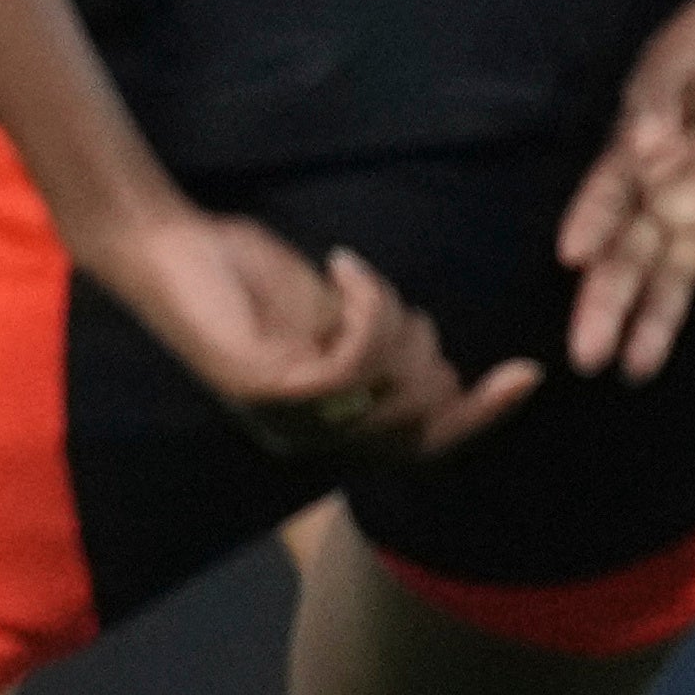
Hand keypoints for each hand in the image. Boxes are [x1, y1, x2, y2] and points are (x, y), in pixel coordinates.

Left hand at [75, 179, 537, 466]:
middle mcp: (308, 440)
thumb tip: (445, 374)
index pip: (424, 447)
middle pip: (422, 416)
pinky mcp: (266, 389)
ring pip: (394, 386)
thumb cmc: (245, 277)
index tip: (526, 374)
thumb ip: (383, 351)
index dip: (481, 418)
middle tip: (382, 301)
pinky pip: (355, 362)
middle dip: (423, 347)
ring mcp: (285, 420)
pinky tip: (344, 266)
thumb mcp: (332, 317)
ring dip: (392, 319)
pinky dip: (366, 305)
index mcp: (328, 429)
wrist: (168, 247)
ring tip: (353, 283)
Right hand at [555, 0, 694, 379]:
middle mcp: (670, 190)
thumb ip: (658, 98)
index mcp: (636, 152)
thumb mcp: (675, 56)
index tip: (573, 258)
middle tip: (587, 354)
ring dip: (660, 320)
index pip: (604, 198)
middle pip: (630, 255)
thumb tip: (646, 149)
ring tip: (638, 366)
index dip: (589, 224)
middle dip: (607, 304)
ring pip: (681, 274)